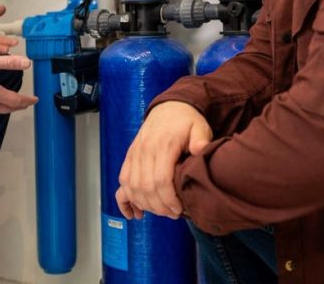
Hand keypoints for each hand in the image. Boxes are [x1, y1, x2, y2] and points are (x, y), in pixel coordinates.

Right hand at [116, 101, 212, 220]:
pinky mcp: (129, 157)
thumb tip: (200, 150)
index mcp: (163, 145)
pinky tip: (133, 213)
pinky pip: (123, 180)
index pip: (160, 180)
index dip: (168, 200)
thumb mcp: (199, 127)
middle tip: (173, 214)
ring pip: (131, 187)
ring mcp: (135, 153)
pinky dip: (125, 199)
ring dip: (144, 204)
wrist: (169, 107)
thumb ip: (201, 139)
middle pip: (144, 187)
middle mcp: (145, 150)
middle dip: (158, 206)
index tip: (179, 210)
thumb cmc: (187, 121)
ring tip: (160, 212)